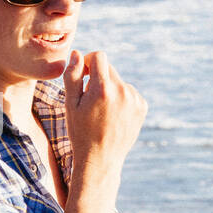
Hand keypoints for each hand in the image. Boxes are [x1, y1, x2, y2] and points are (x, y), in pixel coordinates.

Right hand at [62, 48, 146, 175]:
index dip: (88, 62)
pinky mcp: (142, 107)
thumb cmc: (80, 131)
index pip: (99, 57)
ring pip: (119, 81)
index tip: (83, 74)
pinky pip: (128, 92)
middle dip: (98, 77)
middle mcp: (123, 91)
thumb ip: (72, 76)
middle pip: (109, 69)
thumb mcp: (70, 104)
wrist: (101, 159)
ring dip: (109, 89)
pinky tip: (112, 116)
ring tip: (101, 111)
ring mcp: (135, 99)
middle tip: (88, 98)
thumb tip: (77, 54)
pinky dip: (120, 98)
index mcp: (103, 89)